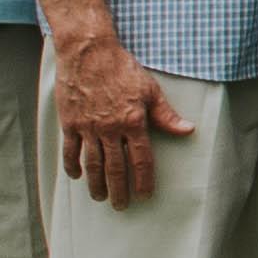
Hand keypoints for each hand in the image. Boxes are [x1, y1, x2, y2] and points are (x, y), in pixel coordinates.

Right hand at [48, 20, 169, 204]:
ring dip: (96, 184)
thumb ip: (167, 115)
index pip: (141, 160)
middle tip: (121, 206)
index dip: (144, 181)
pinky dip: (72, 165)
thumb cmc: (121, 68)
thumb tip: (188, 130)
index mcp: (133, 122)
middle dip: (119, 190)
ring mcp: (88, 126)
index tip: (145, 195)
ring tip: (100, 197)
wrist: (88, 51)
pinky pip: (70, 150)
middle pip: (115, 168)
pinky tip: (76, 176)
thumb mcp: (150, 89)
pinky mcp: (70, 122)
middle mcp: (110, 128)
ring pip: (92, 163)